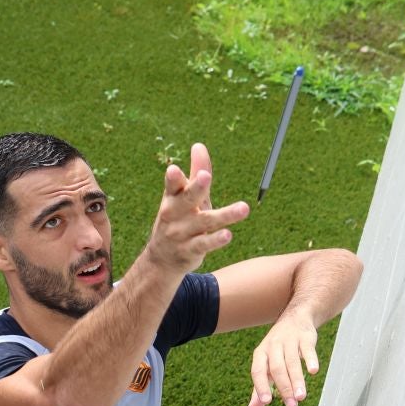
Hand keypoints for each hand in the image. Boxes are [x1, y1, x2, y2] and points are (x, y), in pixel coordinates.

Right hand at [146, 143, 249, 272]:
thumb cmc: (177, 220)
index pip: (172, 185)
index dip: (173, 178)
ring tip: (244, 208)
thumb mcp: (184, 197)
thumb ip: (195, 172)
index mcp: (172, 198)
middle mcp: (174, 214)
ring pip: (204, 222)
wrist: (160, 259)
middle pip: (187, 199)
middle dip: (196, 188)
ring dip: (225, 215)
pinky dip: (216, 240)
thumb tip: (199, 145)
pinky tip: (228, 234)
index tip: (174, 169)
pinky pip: (204, 244)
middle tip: (205, 176)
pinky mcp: (190, 250)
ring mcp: (181, 233)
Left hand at [246, 311, 320, 405]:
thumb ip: (259, 390)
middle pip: (277, 368)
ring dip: (297, 380)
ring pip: (292, 361)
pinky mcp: (305, 337)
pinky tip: (313, 371)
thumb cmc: (278, 350)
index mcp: (261, 354)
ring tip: (301, 397)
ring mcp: (289, 340)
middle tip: (291, 405)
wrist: (296, 318)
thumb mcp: (266, 366)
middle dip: (284, 387)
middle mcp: (273, 346)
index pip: (258, 371)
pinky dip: (310, 359)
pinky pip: (307, 349)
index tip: (267, 402)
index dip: (261, 386)